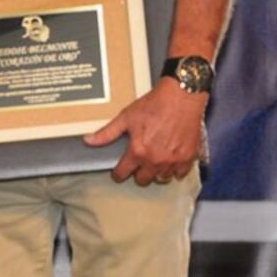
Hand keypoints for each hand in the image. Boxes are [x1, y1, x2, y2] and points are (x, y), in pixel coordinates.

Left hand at [86, 81, 204, 184]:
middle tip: (139, 162)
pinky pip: (180, 174)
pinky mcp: (188, 158)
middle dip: (138, 173)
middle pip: (143, 180)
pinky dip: (175, 169)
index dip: (118, 173)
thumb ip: (107, 133)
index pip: (122, 174)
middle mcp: (154, 160)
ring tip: (155, 159)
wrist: (181, 96)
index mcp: (137, 151)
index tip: (119, 171)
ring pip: (161, 178)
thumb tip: (88, 140)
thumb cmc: (154, 104)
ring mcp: (172, 160)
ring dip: (157, 171)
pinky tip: (171, 159)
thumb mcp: (126, 117)